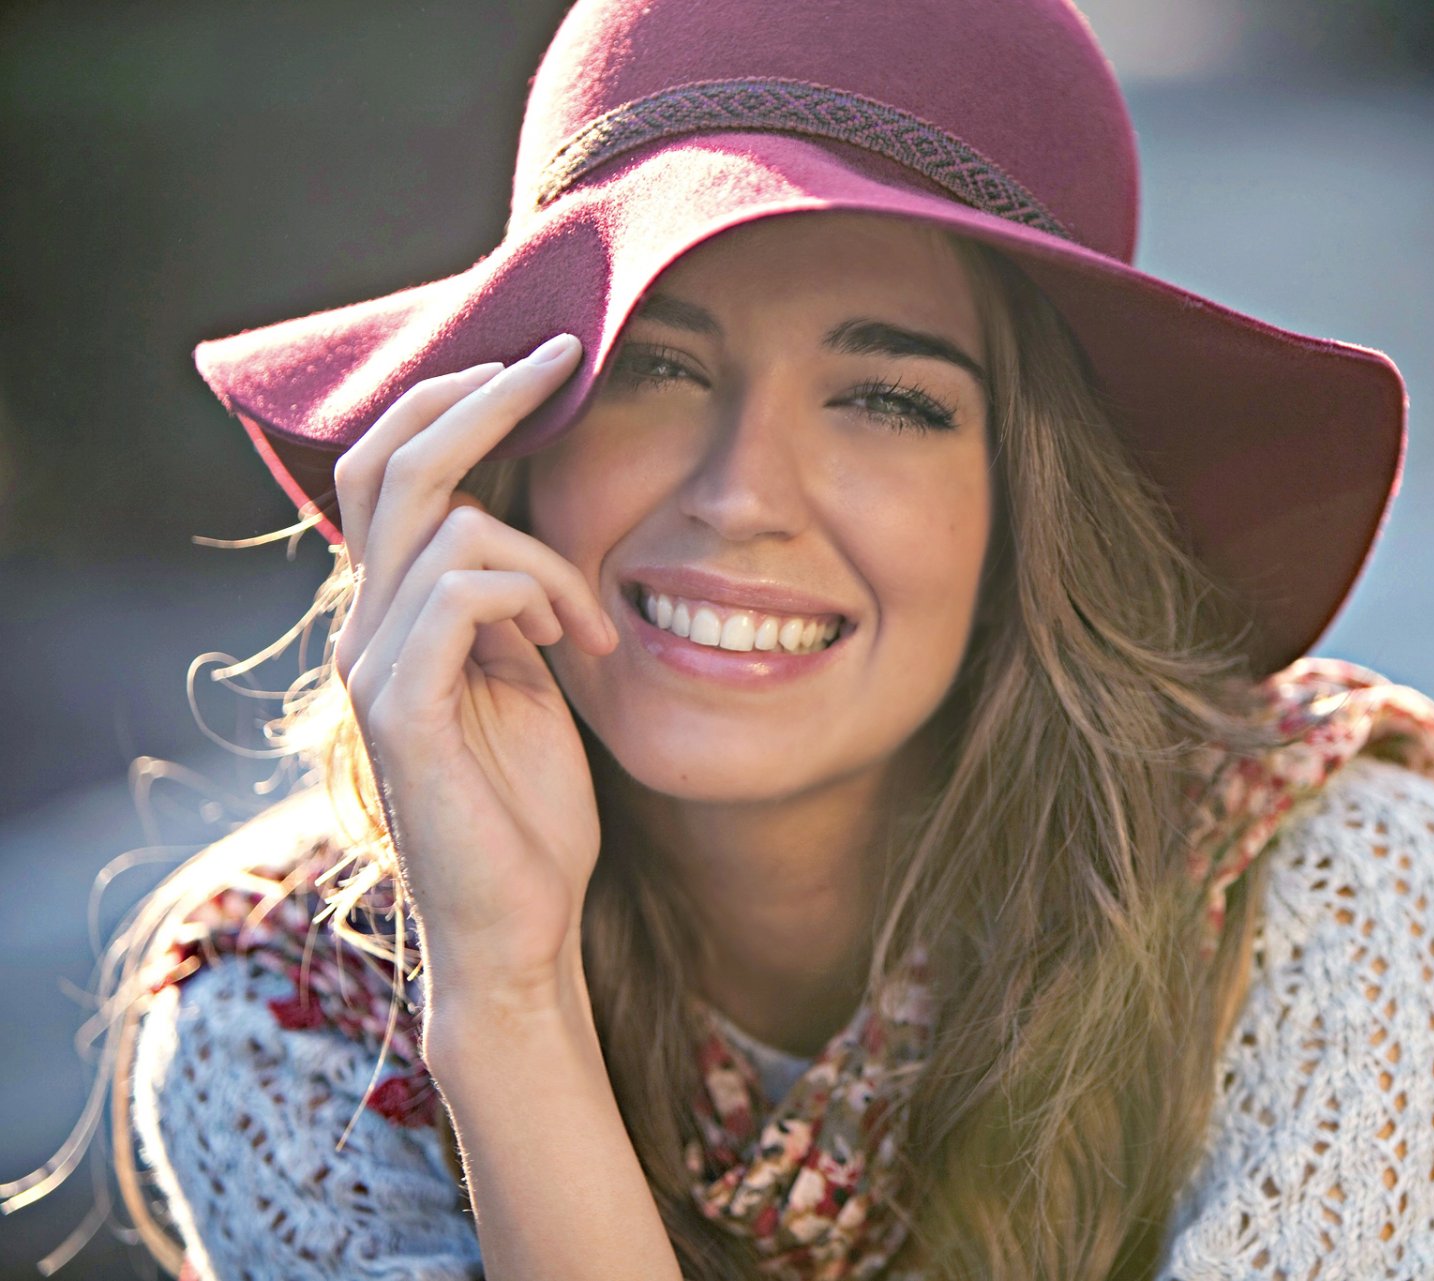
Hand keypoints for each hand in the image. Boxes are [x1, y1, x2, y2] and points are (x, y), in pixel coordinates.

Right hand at [329, 333, 617, 1012]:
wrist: (521, 925)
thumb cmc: (533, 807)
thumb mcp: (529, 676)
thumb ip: (510, 599)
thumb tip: (522, 520)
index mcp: (393, 617)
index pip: (390, 468)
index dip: (453, 398)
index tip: (548, 358)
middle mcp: (364, 631)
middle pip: (388, 462)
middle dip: (478, 396)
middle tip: (562, 358)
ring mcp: (373, 669)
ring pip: (446, 528)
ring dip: (549, 559)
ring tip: (591, 628)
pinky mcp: (400, 711)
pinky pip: (462, 591)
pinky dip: (536, 596)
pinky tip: (575, 649)